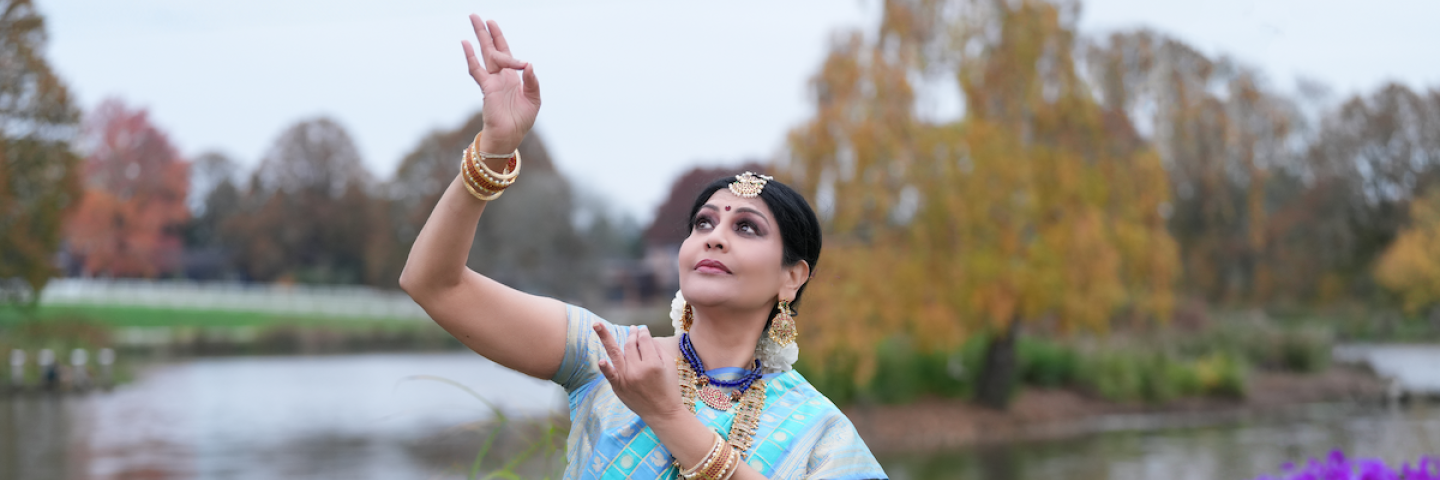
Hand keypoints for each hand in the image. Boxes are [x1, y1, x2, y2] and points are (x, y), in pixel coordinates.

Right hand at [462, 15, 539, 154]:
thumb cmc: (521, 120)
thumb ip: (532, 81)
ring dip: (479, 37)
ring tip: (473, 19)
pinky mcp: (487, 88)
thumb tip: (528, 64)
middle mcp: (500, 76)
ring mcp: (492, 81)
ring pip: (484, 54)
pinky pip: (477, 70)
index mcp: (512, 77)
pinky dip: (471, 56)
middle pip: (491, 48)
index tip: (493, 24)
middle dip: (485, 32)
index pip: (505, 52)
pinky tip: (466, 43)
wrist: (509, 137)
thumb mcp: (534, 99)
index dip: (499, 37)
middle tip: (476, 15)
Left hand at [594, 323, 685, 421]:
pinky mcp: (619, 387)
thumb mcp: (670, 366)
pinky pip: (610, 375)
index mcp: (653, 364)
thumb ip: (658, 349)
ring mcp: (626, 379)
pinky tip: (601, 361)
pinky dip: (605, 368)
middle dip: (632, 334)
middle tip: (633, 329)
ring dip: (605, 337)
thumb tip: (645, 336)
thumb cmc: (669, 388)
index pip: (644, 341)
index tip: (642, 329)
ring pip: (616, 353)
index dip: (643, 332)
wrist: (663, 413)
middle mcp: (638, 370)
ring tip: (597, 325)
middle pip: (630, 345)